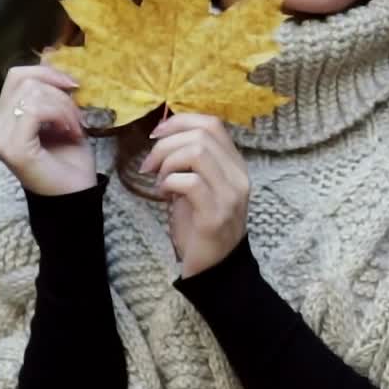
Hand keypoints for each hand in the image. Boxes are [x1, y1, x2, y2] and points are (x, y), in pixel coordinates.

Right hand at [0, 63, 95, 195]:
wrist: (78, 196)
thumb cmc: (72, 160)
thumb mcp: (64, 116)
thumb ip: (52, 89)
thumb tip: (50, 51)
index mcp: (3, 121)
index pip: (18, 76)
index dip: (49, 73)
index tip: (75, 88)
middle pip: (25, 80)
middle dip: (61, 94)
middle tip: (78, 118)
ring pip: (32, 94)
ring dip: (65, 108)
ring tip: (76, 129)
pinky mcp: (11, 148)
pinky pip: (35, 110)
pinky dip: (61, 116)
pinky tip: (71, 133)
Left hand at [139, 114, 249, 277]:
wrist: (216, 267)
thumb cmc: (201, 225)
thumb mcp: (199, 186)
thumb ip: (191, 161)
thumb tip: (164, 135)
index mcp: (235, 165)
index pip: (213, 124)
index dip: (180, 122)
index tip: (156, 135)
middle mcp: (238, 176)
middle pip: (202, 135)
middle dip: (166, 144)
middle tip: (149, 164)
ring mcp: (230, 195)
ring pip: (197, 153)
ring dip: (168, 162)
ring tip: (159, 180)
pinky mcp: (215, 214)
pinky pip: (189, 182)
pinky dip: (170, 182)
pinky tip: (164, 194)